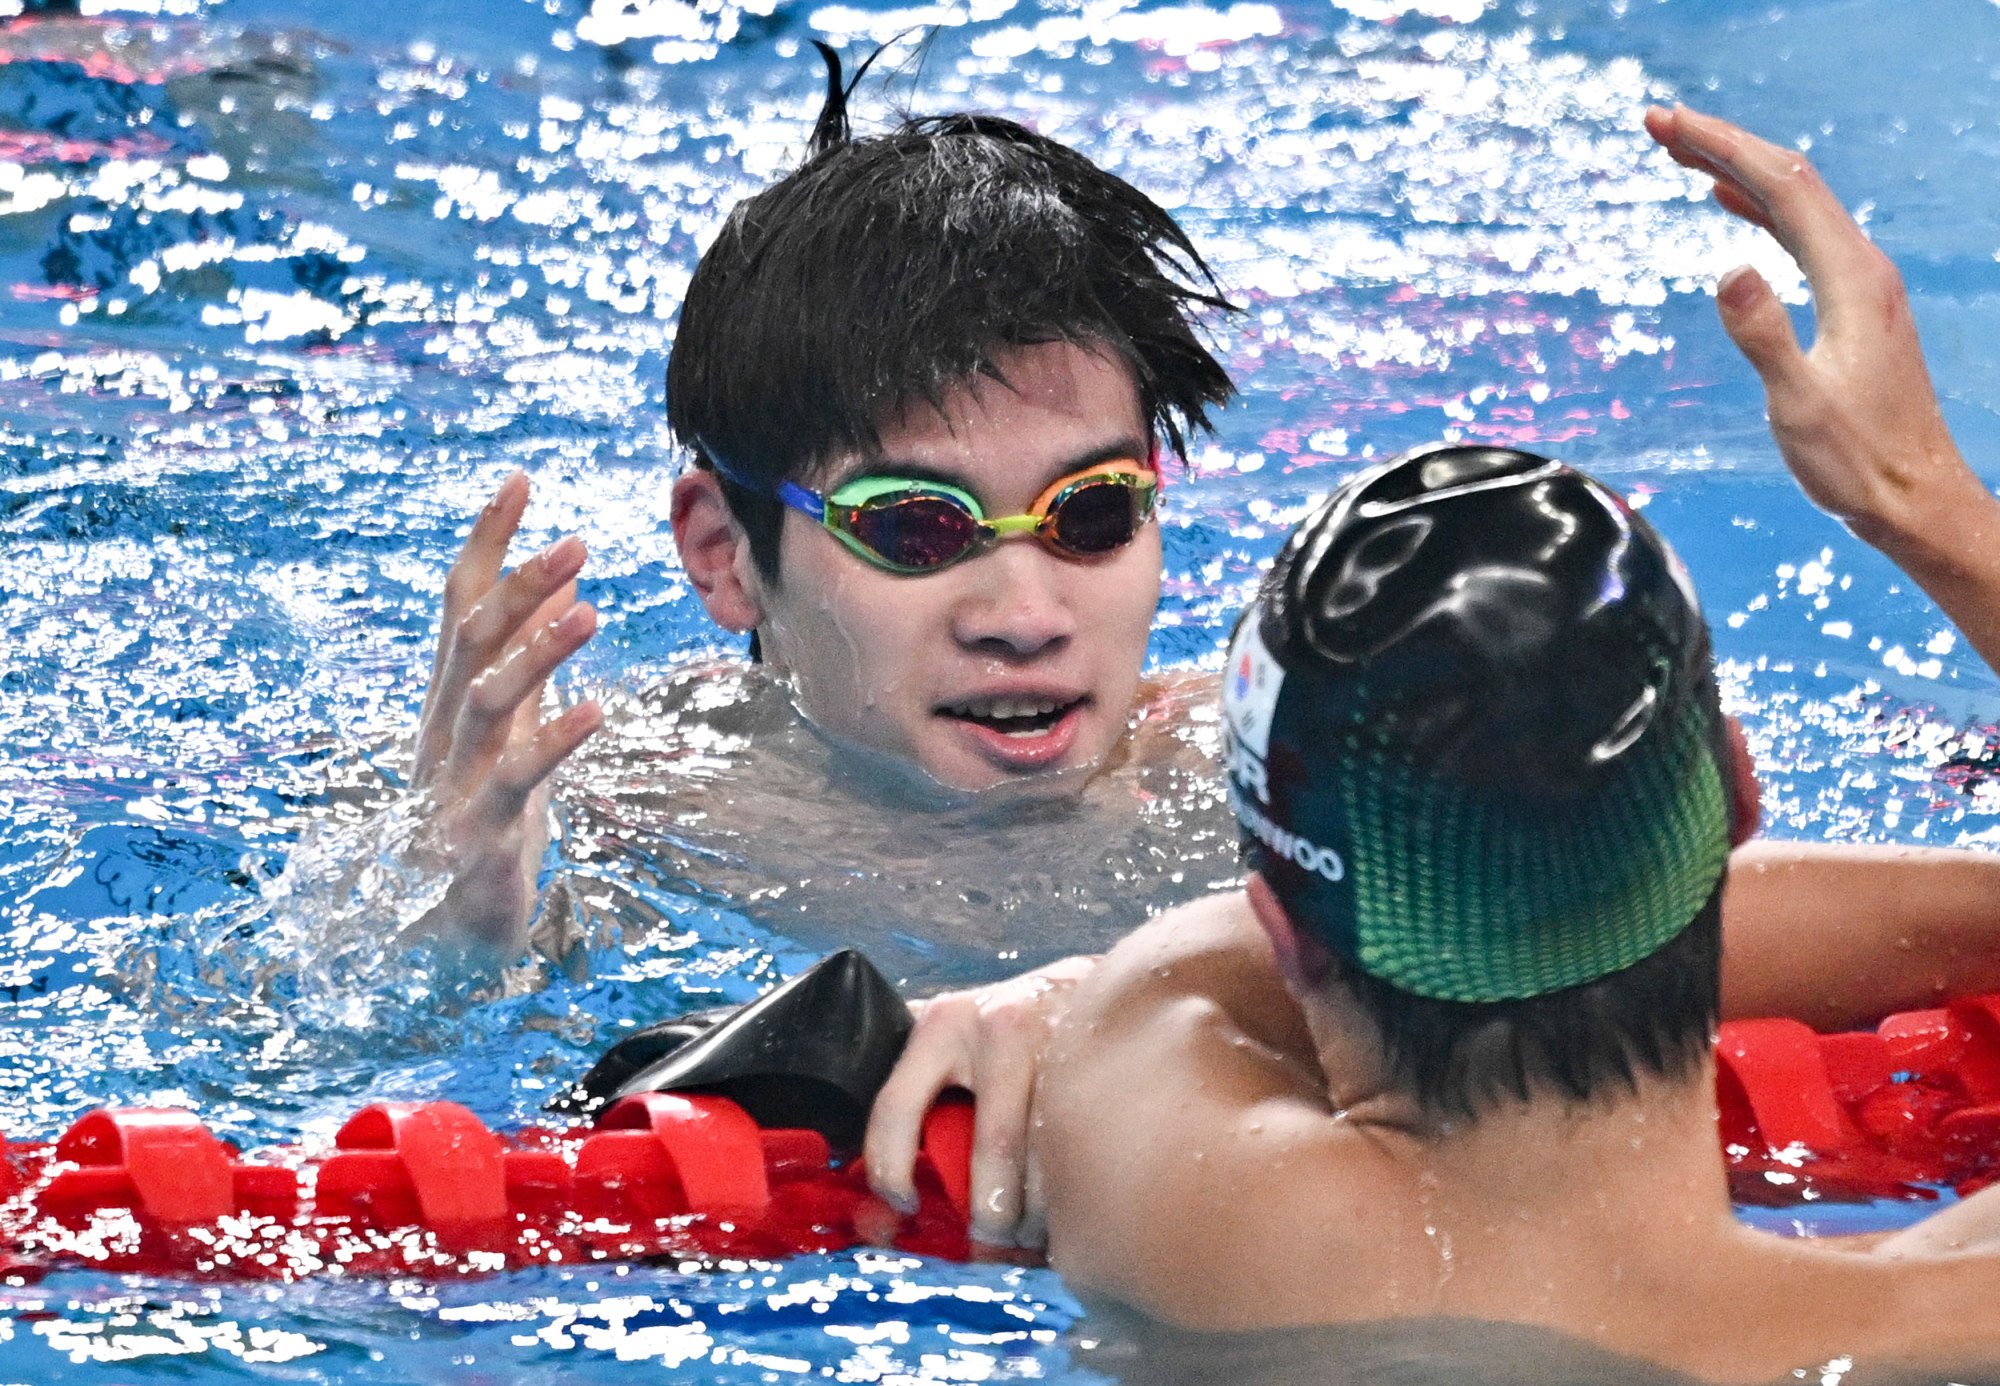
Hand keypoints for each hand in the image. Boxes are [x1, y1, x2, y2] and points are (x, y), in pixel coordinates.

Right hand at [412, 472, 604, 948]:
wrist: (451, 933)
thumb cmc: (485, 819)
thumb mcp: (515, 727)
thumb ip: (531, 657)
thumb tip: (561, 582)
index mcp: (451, 699)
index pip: (462, 604)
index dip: (488, 542)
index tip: (519, 478)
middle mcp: (443, 731)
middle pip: (472, 641)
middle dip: (520, 586)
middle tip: (576, 541)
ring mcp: (453, 782)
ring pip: (486, 702)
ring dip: (536, 654)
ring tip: (590, 612)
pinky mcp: (479, 835)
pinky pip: (514, 782)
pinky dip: (552, 742)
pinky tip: (594, 711)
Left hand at [863, 955, 1097, 1250]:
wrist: (1100, 988)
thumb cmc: (1008, 1027)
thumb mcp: (953, 1032)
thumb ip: (913, 1082)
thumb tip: (864, 1179)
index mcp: (943, 1024)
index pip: (896, 1107)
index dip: (890, 1172)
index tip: (903, 1207)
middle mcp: (1000, 1027)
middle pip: (995, 1145)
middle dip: (992, 1214)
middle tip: (988, 1245)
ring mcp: (1059, 1043)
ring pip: (1050, 1153)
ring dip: (1041, 1215)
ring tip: (1029, 1239)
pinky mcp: (1104, 1064)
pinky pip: (1090, 1147)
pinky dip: (1076, 1195)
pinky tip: (1068, 1210)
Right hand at [1643, 104, 1978, 543]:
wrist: (1913, 495)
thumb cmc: (1856, 460)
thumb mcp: (1798, 404)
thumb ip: (1763, 335)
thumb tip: (1727, 267)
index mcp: (1850, 277)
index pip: (1781, 185)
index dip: (1721, 145)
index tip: (1665, 123)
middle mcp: (1861, 266)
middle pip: (1788, 179)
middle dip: (1722, 144)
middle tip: (1657, 123)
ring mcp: (1860, 282)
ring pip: (1794, 203)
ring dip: (1736, 170)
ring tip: (1680, 151)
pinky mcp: (1852, 302)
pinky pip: (1801, 233)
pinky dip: (1759, 207)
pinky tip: (1730, 205)